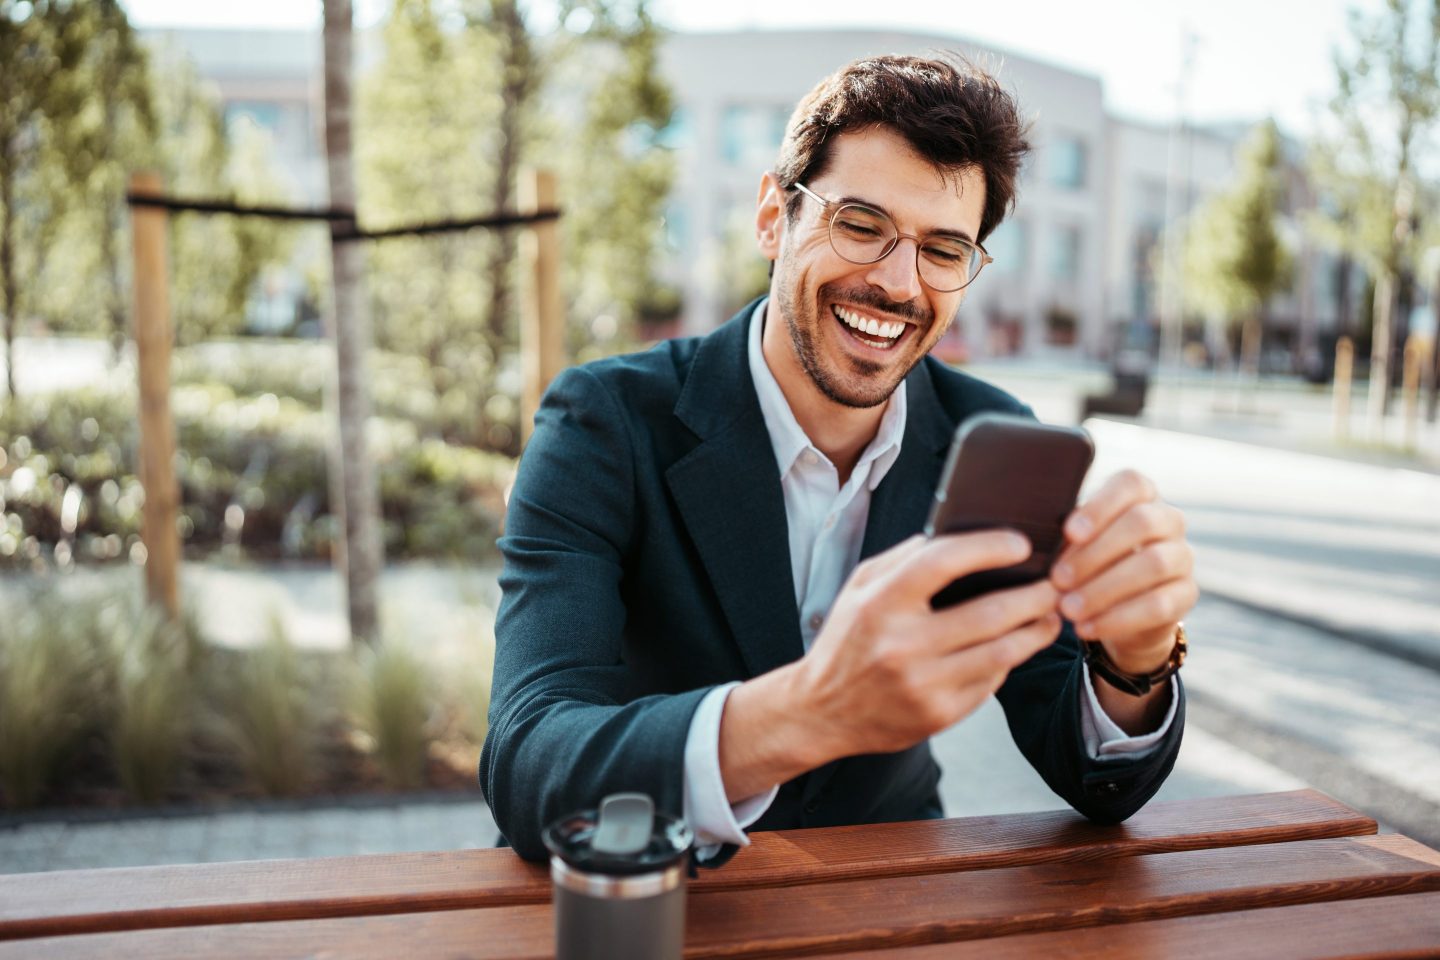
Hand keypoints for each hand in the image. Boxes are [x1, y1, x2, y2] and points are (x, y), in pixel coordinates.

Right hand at [793, 531, 1063, 760]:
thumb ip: (902, 559)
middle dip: (1035, 594)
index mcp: (880, 604)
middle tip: (1055, 582)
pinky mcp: (939, 716)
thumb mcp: (859, 589)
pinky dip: (1008, 661)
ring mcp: (922, 684)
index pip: (942, 563)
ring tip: (1050, 615)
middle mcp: (901, 645)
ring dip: (1036, 630)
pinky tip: (1014, 647)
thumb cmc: (846, 641)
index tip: (1021, 543)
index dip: (988, 548)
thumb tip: (956, 536)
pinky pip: (990, 682)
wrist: (822, 712)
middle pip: (990, 613)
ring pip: (1002, 652)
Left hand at [1050, 469, 1195, 674]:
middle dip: (1095, 552)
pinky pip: (1159, 605)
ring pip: (1153, 564)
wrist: (1121, 611)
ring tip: (1068, 609)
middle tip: (1058, 579)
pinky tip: (1087, 628)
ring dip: (1104, 589)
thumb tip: (1040, 542)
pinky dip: (1118, 618)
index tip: (1069, 532)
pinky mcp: (1187, 594)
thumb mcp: (1076, 546)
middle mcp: (1169, 520)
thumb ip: (1067, 537)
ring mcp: (1182, 557)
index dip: (1101, 506)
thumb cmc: (1089, 564)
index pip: (1131, 484)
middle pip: (1142, 522)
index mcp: (1141, 497)